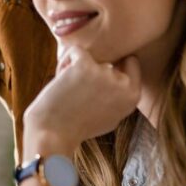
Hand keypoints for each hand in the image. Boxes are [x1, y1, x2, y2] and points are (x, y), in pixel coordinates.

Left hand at [22, 51, 141, 152]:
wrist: (53, 134)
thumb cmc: (77, 127)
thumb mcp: (111, 116)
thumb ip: (119, 95)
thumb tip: (120, 70)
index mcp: (133, 97)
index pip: (131, 63)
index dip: (113, 65)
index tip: (96, 77)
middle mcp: (123, 84)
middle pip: (107, 60)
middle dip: (92, 69)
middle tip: (78, 90)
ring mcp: (105, 73)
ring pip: (90, 54)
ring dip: (75, 67)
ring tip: (67, 88)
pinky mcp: (85, 66)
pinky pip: (75, 50)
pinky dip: (65, 61)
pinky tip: (59, 78)